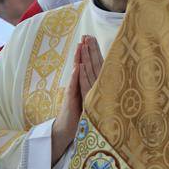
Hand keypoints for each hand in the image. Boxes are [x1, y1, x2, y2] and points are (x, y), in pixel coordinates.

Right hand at [51, 36, 103, 164]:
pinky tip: (77, 67)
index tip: (93, 40)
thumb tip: (102, 82)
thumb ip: (93, 91)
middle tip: (87, 35)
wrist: (65, 132)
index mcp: (84, 86)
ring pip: (77, 73)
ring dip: (79, 58)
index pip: (88, 67)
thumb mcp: (88, 101)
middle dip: (85, 50)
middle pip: (82, 65)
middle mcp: (78, 87)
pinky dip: (75, 77)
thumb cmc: (78, 116)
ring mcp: (74, 93)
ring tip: (81, 45)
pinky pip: (73, 88)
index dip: (91, 54)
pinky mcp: (71, 101)